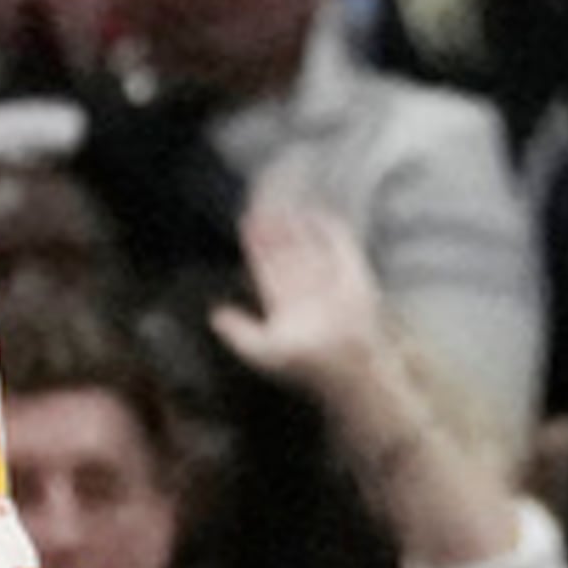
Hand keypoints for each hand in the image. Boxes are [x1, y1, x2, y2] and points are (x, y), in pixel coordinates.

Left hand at [213, 192, 389, 397]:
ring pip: (309, 243)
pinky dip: (329, 227)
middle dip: (273, 226)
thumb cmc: (307, 365)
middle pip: (286, 248)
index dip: (257, 243)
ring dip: (297, 222)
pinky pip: (339, 245)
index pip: (267, 264)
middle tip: (261, 200)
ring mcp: (328, 279)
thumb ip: (239, 334)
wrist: (349, 370)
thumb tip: (215, 314)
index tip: (248, 221)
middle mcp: (304, 286)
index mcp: (283, 300)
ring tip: (285, 198)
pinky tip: (316, 210)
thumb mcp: (265, 353)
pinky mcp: (352, 274)